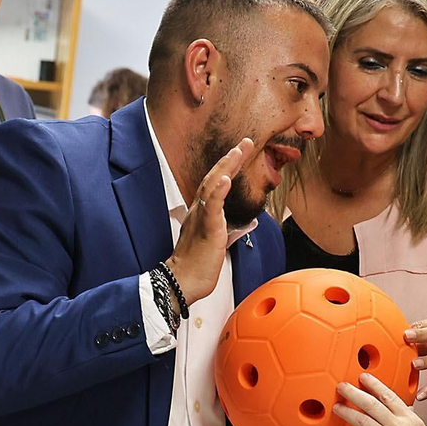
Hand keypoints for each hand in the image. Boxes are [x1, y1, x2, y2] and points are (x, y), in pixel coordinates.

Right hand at [166, 138, 255, 303]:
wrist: (182, 282)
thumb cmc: (196, 267)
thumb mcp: (213, 244)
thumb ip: (222, 231)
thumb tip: (235, 227)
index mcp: (201, 214)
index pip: (215, 185)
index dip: (228, 167)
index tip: (239, 152)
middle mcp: (199, 212)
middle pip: (214, 178)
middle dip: (230, 159)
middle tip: (244, 142)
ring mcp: (201, 219)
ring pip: (212, 186)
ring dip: (226, 167)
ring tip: (237, 151)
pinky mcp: (206, 230)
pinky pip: (212, 207)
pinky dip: (219, 191)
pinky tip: (226, 178)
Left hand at [334, 373, 426, 425]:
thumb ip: (410, 422)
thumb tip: (403, 412)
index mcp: (411, 420)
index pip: (389, 396)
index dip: (374, 385)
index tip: (363, 377)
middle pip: (372, 404)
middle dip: (354, 393)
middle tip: (342, 387)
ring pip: (363, 421)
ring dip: (347, 413)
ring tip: (337, 408)